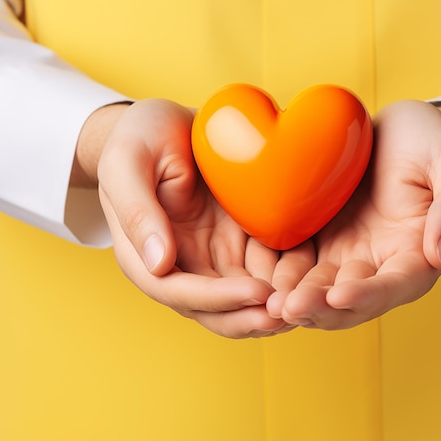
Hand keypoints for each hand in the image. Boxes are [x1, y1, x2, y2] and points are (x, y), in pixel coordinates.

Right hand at [85, 99, 313, 337]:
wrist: (168, 123)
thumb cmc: (140, 136)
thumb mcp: (128, 163)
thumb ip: (137, 211)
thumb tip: (159, 265)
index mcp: (146, 255)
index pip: (178, 292)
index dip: (217, 299)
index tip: (255, 292)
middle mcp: (182, 264)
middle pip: (216, 310)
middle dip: (251, 317)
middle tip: (290, 312)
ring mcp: (213, 256)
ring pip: (244, 298)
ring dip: (272, 307)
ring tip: (308, 303)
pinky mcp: (240, 241)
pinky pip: (265, 268)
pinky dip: (285, 279)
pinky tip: (312, 277)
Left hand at [266, 100, 440, 329]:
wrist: (402, 129)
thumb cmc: (434, 143)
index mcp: (418, 254)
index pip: (396, 285)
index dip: (369, 295)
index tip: (340, 295)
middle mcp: (382, 264)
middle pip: (353, 299)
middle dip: (322, 308)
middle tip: (289, 308)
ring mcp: (350, 255)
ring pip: (323, 290)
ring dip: (299, 301)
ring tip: (270, 304)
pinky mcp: (325, 241)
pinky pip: (302, 265)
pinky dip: (285, 277)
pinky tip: (262, 281)